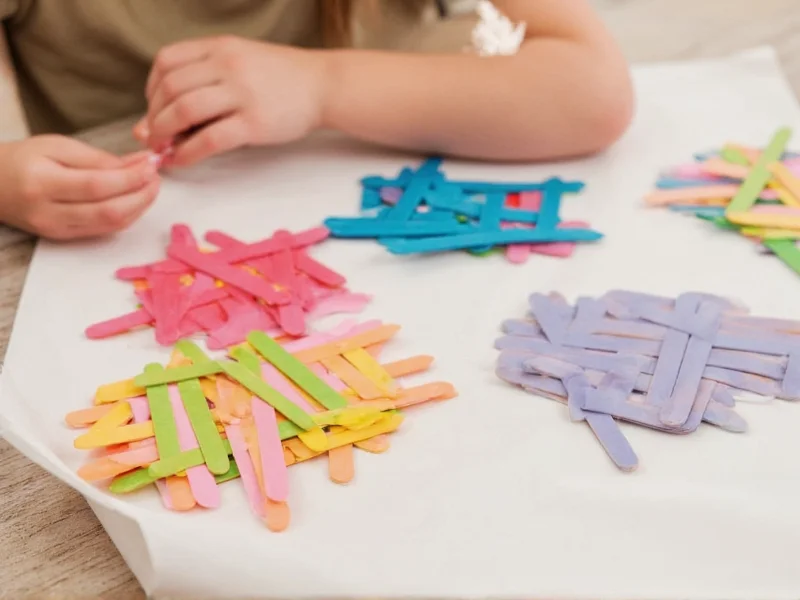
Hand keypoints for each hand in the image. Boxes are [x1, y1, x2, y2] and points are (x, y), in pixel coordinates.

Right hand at [0, 136, 159, 239]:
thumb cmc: (24, 159)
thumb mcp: (57, 146)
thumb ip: (99, 158)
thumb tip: (139, 164)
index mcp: (41, 182)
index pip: (97, 185)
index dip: (130, 178)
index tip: (151, 165)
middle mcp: (48, 212)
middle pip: (108, 211)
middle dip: (141, 195)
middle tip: (156, 177)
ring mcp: (56, 229)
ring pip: (110, 225)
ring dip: (138, 207)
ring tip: (150, 187)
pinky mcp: (63, 238)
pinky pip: (104, 230)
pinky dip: (126, 216)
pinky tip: (136, 200)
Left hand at [135, 36, 326, 166]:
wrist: (323, 85)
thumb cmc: (280, 77)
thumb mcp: (240, 60)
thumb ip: (205, 77)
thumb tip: (164, 109)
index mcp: (220, 47)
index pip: (166, 62)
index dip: (151, 89)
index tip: (155, 108)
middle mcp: (227, 65)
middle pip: (170, 89)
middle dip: (154, 117)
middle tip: (155, 136)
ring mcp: (241, 94)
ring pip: (183, 112)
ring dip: (164, 134)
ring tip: (163, 148)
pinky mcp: (254, 123)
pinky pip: (209, 140)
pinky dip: (187, 154)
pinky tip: (181, 161)